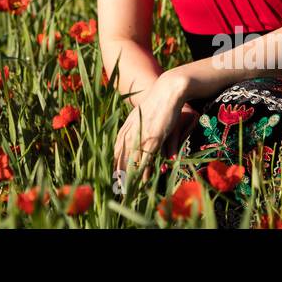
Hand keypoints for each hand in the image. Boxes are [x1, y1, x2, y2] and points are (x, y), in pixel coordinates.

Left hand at [113, 70, 198, 184]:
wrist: (167, 91)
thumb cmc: (158, 105)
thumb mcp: (144, 118)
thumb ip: (140, 131)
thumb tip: (141, 143)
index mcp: (126, 127)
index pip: (116, 150)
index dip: (114, 165)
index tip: (114, 177)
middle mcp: (130, 132)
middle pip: (120, 158)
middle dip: (118, 175)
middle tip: (117, 189)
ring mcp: (141, 135)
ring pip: (131, 160)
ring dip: (129, 176)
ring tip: (128, 190)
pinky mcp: (153, 137)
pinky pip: (146, 158)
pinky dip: (144, 171)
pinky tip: (143, 181)